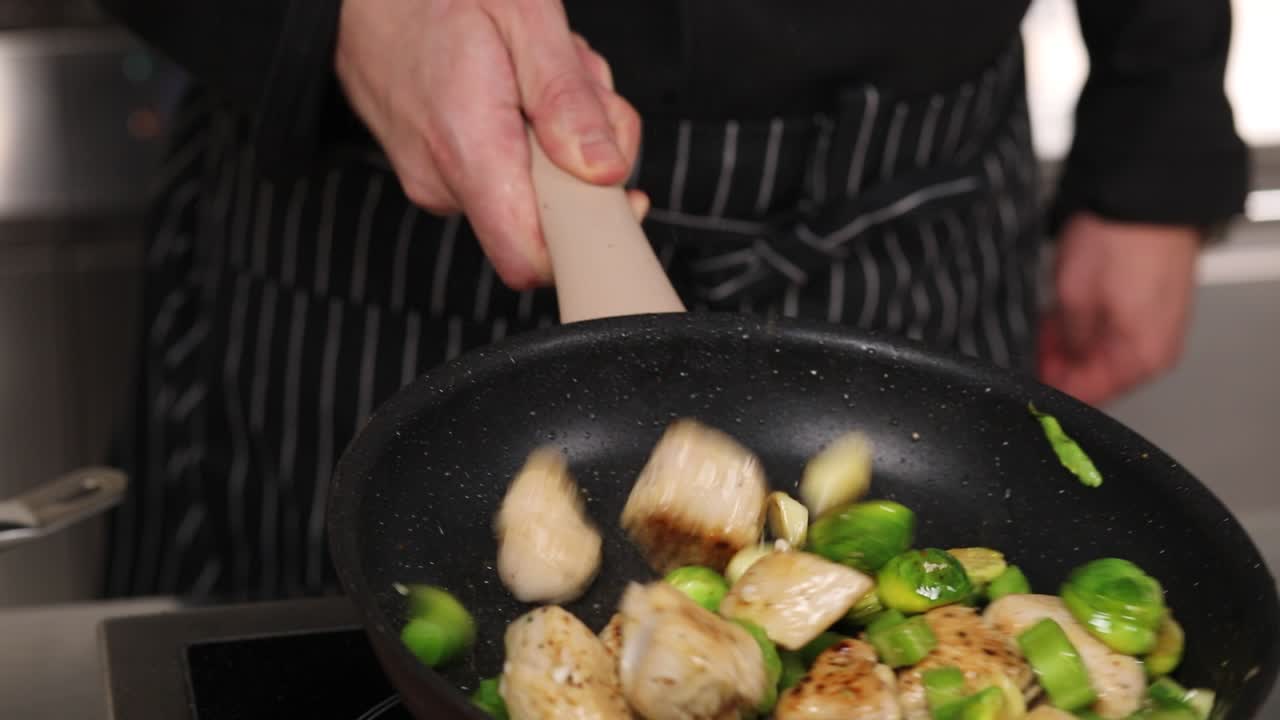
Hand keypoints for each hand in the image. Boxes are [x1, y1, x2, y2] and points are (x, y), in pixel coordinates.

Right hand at [335, 0, 644, 288]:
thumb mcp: (525, 15)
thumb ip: (568, 98)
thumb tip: (605, 171)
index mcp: (468, 147)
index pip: (529, 256)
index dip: (586, 241)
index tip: (619, 197)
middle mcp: (443, 180)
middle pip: (548, 218)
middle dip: (587, 159)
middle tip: (581, 89)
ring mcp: (434, 181)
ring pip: (532, 192)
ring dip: (561, 139)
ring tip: (542, 74)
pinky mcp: (435, 172)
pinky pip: (505, 175)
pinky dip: (531, 137)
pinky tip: (518, 88)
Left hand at [1038, 212, 1200, 405]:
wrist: (1147, 191)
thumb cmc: (1120, 239)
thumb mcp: (1074, 298)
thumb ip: (1067, 342)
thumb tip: (1059, 364)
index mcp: (1142, 356)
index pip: (1089, 395)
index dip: (1051, 387)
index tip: (1024, 376)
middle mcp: (1155, 348)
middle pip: (1097, 375)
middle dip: (1058, 365)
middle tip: (1027, 349)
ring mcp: (1154, 326)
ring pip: (1101, 352)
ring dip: (1069, 344)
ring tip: (1042, 326)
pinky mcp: (1148, 305)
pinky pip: (1112, 329)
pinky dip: (1085, 325)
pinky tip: (1062, 313)